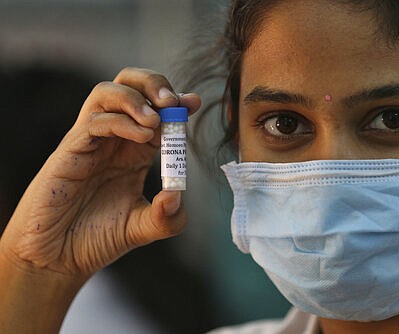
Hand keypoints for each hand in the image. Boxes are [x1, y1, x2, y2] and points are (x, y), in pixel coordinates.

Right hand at [0, 67, 200, 278]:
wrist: (57, 259)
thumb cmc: (95, 239)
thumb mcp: (143, 227)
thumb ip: (168, 216)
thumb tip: (177, 194)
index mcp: (134, 151)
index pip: (156, 112)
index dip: (176, 103)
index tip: (194, 102)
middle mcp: (113, 139)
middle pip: (129, 86)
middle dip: (153, 83)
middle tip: (173, 102)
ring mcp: (90, 142)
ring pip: (106, 92)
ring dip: (135, 98)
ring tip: (155, 121)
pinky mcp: (70, 150)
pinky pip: (94, 121)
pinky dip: (121, 121)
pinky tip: (142, 137)